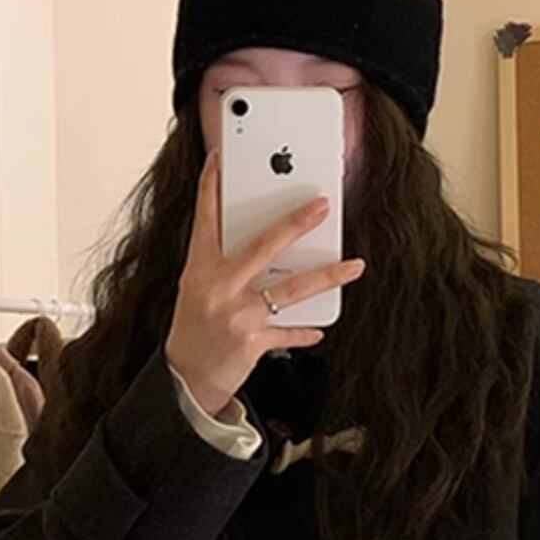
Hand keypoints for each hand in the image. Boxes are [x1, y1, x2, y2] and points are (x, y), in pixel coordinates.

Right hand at [164, 151, 365, 417]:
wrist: (186, 379)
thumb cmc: (194, 329)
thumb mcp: (197, 289)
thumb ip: (222, 264)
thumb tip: (264, 244)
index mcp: (199, 269)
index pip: (205, 219)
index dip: (211, 187)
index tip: (220, 160)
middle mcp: (218, 287)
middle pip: (262, 246)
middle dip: (294, 223)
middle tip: (321, 206)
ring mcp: (237, 315)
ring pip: (290, 289)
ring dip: (326, 276)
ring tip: (353, 266)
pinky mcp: (252, 342)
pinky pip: (289, 331)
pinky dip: (305, 330)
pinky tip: (318, 327)